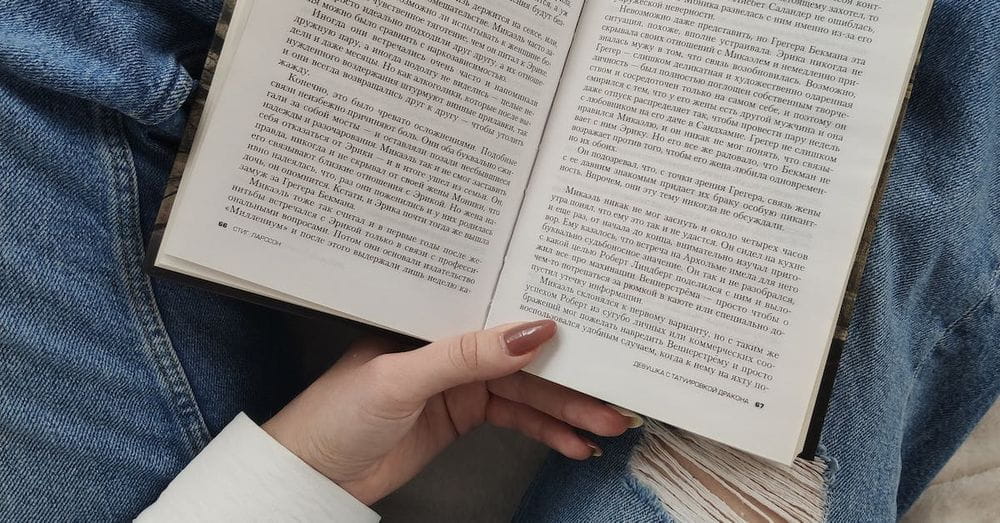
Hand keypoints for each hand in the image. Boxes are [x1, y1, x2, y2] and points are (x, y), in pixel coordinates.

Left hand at [263, 320, 642, 504]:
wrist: (312, 471)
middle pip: (524, 359)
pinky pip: (515, 420)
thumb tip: (532, 330)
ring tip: (607, 426)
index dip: (549, 325)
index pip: (502, 315)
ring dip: (567, 411)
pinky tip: (573, 443)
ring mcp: (461, 383)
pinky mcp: (463, 416)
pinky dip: (545, 432)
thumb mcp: (401, 377)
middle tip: (614, 397)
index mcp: (436, 320)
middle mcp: (453, 346)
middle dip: (570, 380)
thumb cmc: (337, 412)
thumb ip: (465, 355)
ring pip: (527, 393)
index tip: (595, 337)